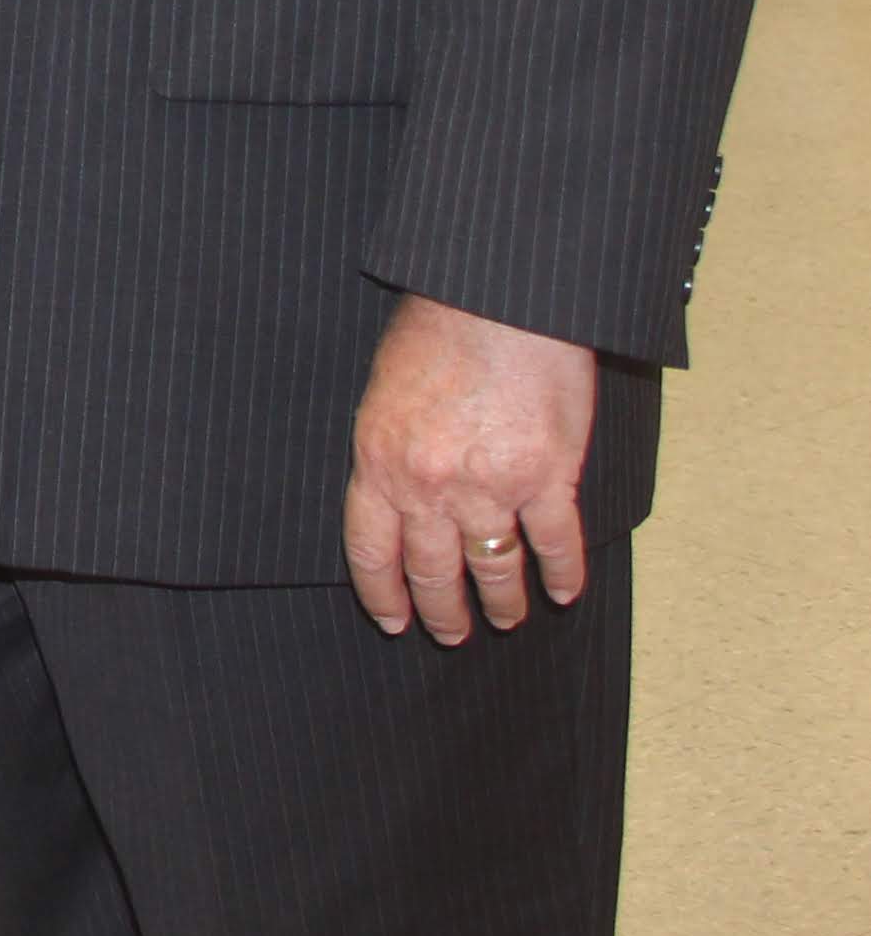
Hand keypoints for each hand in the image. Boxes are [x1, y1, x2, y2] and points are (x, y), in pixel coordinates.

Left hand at [343, 293, 599, 641]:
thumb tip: (397, 493)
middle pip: (433, 571)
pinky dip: (563, 574)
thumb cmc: (437, 331)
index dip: (384, 595)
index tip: (394, 621)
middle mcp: (430, 487)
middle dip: (443, 611)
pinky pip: (555, 544)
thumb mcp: (384, 391)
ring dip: (502, 601)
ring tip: (508, 619)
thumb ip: (389, 448)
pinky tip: (564, 593)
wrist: (500, 301)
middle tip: (452, 634)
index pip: (372, 552)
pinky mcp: (549, 479)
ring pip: (494, 568)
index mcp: (379, 462)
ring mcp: (491, 488)